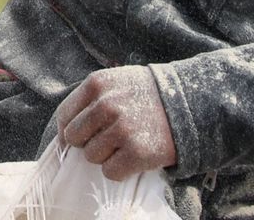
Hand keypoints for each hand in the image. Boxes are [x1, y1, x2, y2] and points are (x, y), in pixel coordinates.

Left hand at [54, 67, 176, 180]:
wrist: (189, 103)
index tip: (77, 137)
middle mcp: (106, 105)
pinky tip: (132, 157)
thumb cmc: (147, 94)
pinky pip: (110, 172)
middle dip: (87, 142)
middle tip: (107, 140)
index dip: (68, 130)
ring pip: (91, 157)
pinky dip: (120, 170)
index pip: (64, 115)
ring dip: (105, 156)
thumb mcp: (116, 81)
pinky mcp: (137, 153)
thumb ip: (91, 98)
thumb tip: (65, 129)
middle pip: (74, 138)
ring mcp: (121, 129)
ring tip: (124, 145)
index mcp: (96, 84)